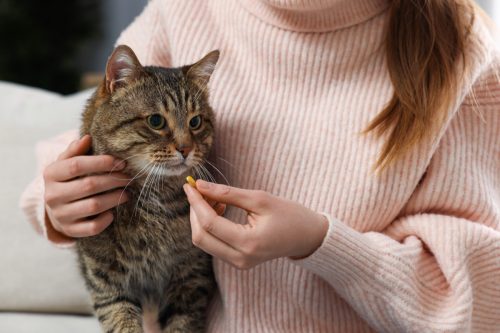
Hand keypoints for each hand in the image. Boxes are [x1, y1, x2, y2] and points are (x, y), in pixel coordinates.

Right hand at [43, 135, 129, 237]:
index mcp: (51, 174)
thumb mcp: (67, 163)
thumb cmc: (68, 180)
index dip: (102, 162)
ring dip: (115, 198)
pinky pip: (93, 227)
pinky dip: (107, 219)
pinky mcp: (70, 230)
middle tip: (128, 178)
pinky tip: (113, 211)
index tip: (121, 162)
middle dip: (114, 180)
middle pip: (89, 185)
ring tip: (126, 192)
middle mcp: (52, 195)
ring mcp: (61, 215)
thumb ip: (76, 150)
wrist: (56, 209)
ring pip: (94, 206)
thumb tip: (87, 138)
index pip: (77, 165)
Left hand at [183, 180, 328, 268]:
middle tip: (200, 190)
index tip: (189, 185)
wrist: (307, 237)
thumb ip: (227, 193)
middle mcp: (240, 259)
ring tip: (216, 198)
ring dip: (202, 219)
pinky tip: (221, 209)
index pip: (210, 224)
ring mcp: (239, 264)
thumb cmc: (289, 214)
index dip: (196, 203)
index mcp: (249, 243)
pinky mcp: (238, 262)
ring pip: (204, 242)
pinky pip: (213, 244)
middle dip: (195, 212)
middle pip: (201, 237)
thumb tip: (200, 186)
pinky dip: (210, 226)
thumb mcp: (260, 199)